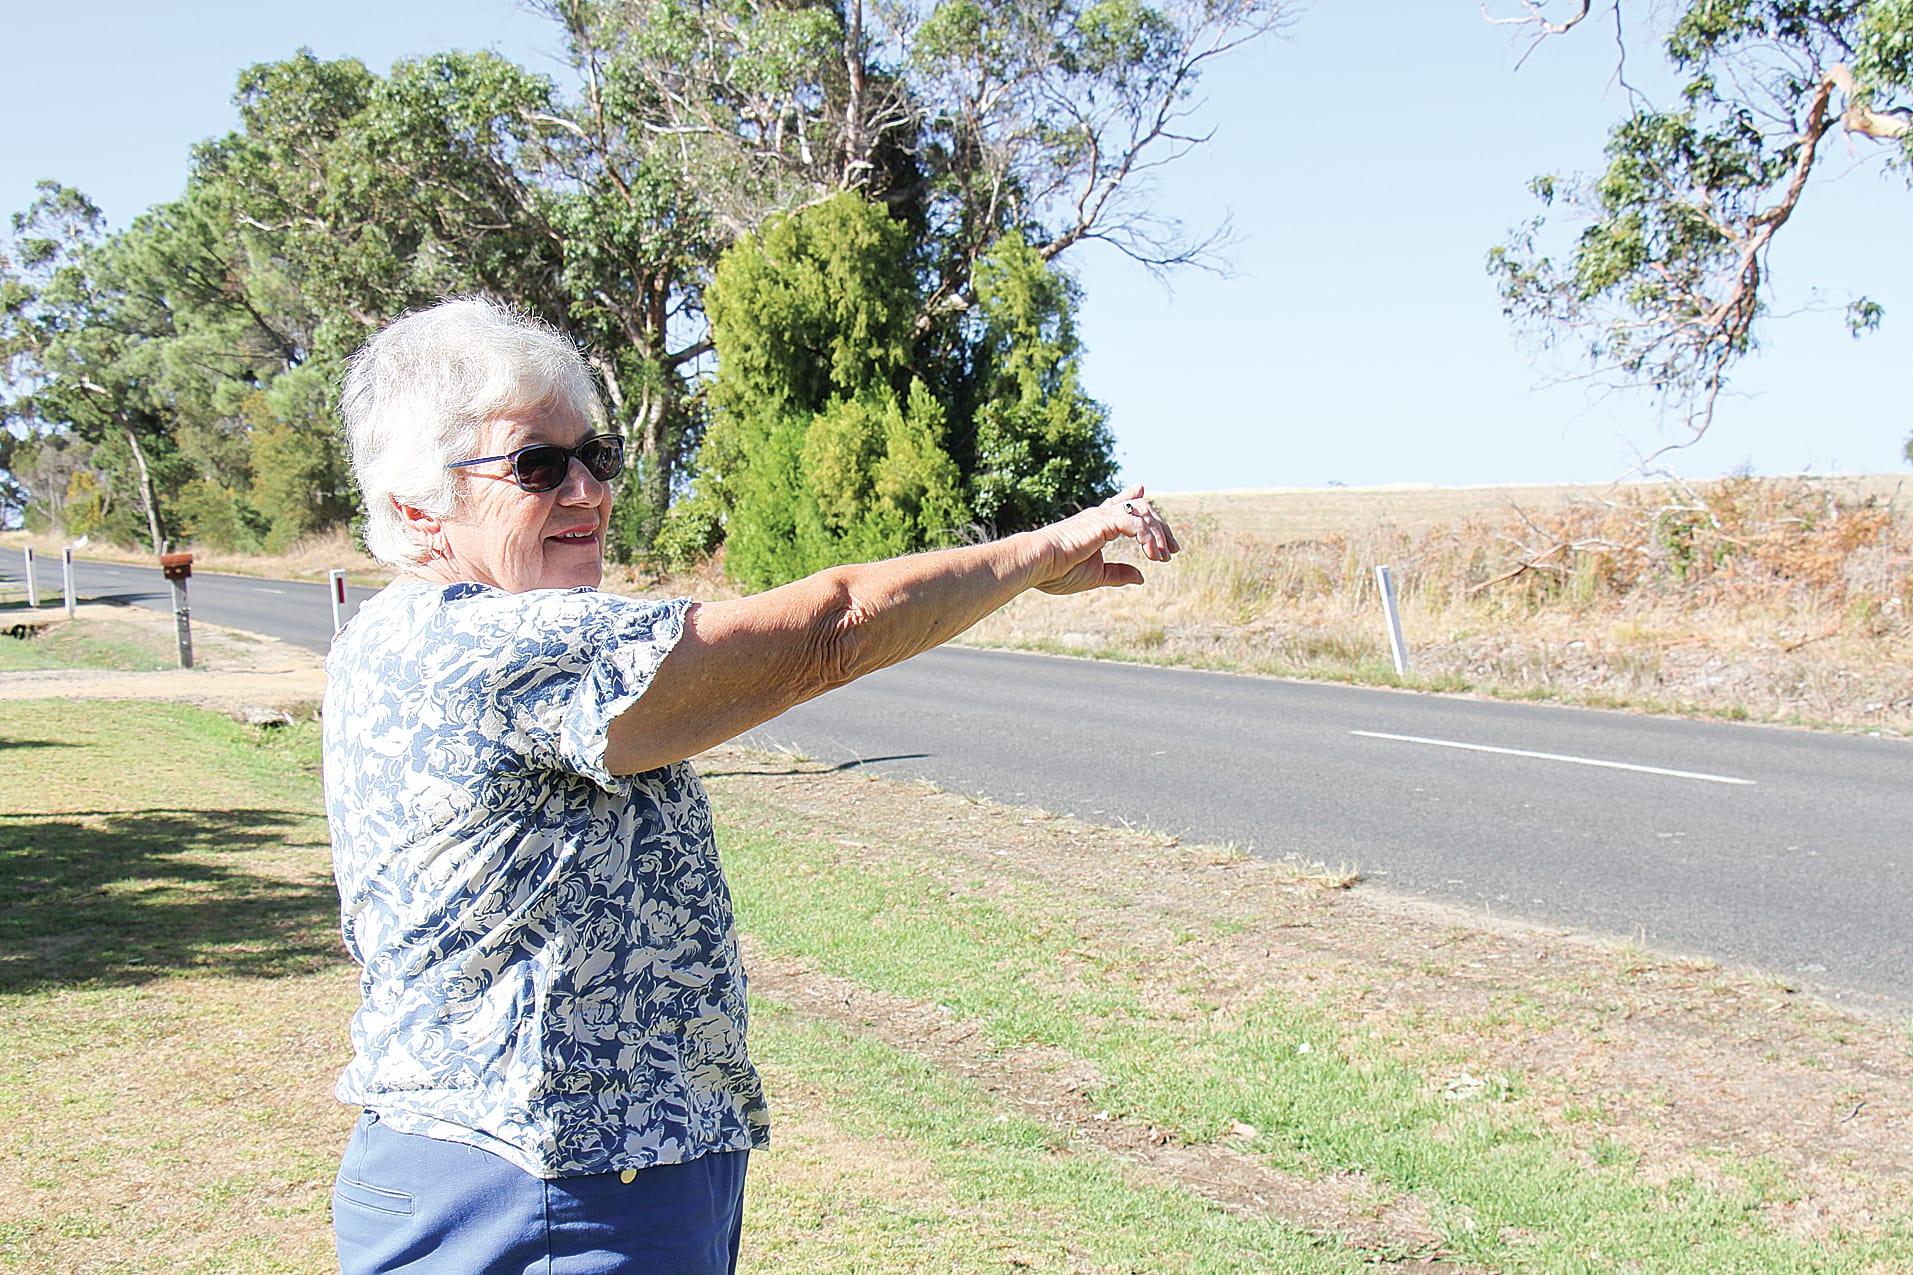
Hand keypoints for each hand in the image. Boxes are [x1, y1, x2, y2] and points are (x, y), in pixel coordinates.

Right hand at [1032, 485, 1181, 595]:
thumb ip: (1118, 573)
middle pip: (1139, 508)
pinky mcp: (1104, 521)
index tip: (1142, 489)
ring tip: (1164, 557)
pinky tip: (1152, 554)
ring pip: (1142, 512)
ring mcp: (1102, 516)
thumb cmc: (1056, 571)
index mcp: (1094, 525)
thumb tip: (1141, 577)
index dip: (1131, 496)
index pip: (1117, 505)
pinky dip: (1148, 537)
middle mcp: (1099, 516)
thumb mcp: (1096, 574)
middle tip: (1173, 550)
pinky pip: (1136, 523)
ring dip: (1158, 533)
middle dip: (1160, 526)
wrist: (1037, 563)